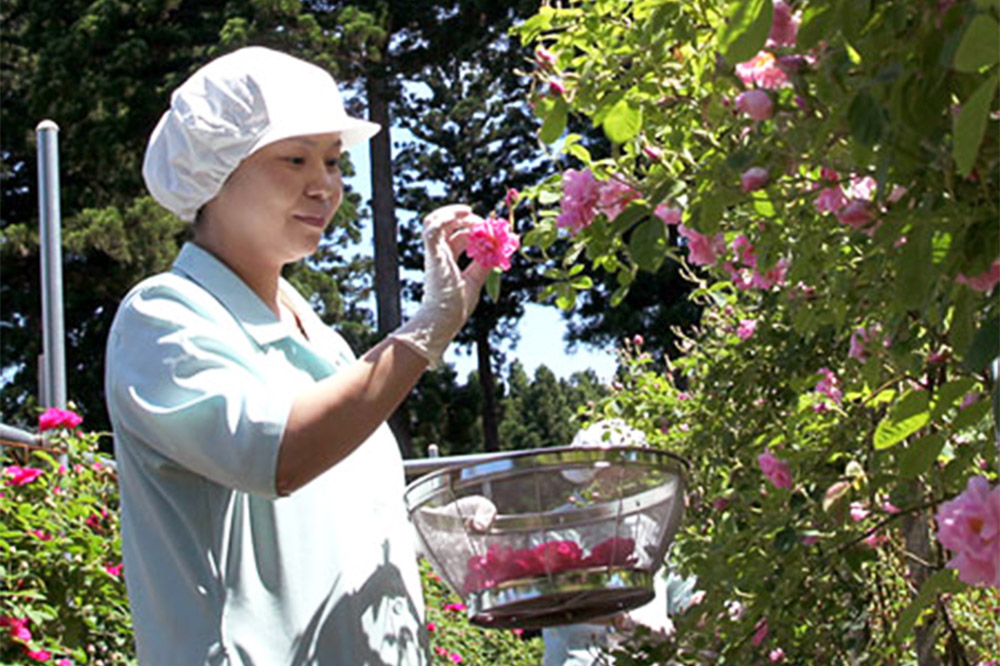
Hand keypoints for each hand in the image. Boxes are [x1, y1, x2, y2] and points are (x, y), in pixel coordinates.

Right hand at [390, 204, 488, 365]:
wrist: (445, 318)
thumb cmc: (456, 306)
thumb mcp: (475, 281)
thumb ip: (484, 265)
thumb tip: (496, 250)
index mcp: (447, 261)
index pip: (457, 238)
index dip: (473, 230)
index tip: (490, 230)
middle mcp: (439, 254)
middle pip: (447, 226)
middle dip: (466, 219)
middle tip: (484, 223)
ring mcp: (434, 252)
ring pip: (435, 221)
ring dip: (453, 213)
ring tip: (470, 212)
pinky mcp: (433, 253)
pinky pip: (432, 226)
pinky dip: (446, 215)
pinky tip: (464, 213)